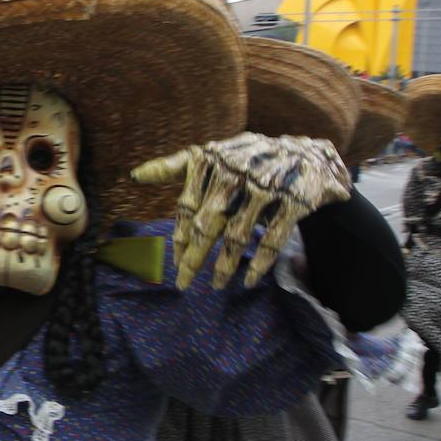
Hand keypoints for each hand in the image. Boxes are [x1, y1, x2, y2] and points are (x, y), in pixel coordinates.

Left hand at [131, 132, 350, 289]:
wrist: (308, 155)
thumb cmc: (248, 159)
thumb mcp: (213, 155)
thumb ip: (175, 166)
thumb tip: (133, 176)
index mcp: (212, 162)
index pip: (187, 207)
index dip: (179, 237)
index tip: (174, 263)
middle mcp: (236, 173)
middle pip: (207, 224)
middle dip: (194, 258)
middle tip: (183, 284)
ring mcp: (265, 188)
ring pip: (237, 236)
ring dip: (225, 266)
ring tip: (216, 286)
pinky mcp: (293, 202)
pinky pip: (271, 239)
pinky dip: (259, 264)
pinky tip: (247, 281)